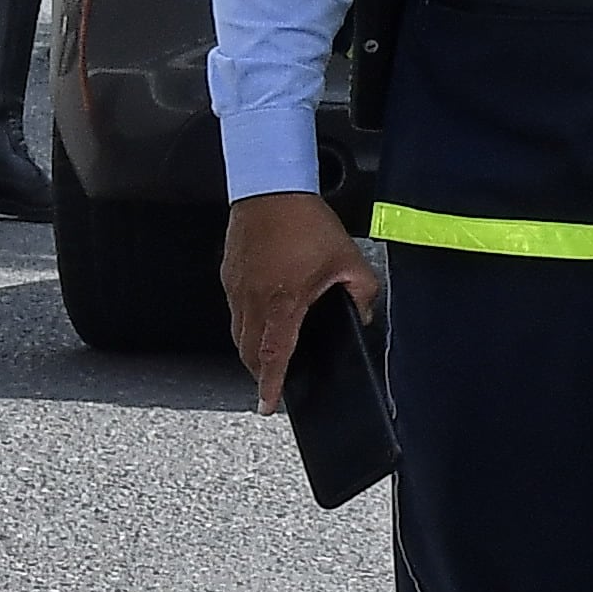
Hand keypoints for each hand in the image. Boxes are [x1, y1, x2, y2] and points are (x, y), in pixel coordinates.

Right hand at [223, 190, 382, 411]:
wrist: (270, 188)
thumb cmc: (302, 220)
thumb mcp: (348, 259)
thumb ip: (363, 292)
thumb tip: (363, 313)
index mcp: (283, 302)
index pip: (274, 355)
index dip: (270, 384)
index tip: (267, 403)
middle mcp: (253, 299)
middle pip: (249, 351)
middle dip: (259, 370)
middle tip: (272, 378)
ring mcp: (237, 287)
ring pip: (238, 332)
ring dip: (252, 346)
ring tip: (268, 349)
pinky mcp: (229, 274)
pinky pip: (234, 308)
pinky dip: (246, 320)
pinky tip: (263, 311)